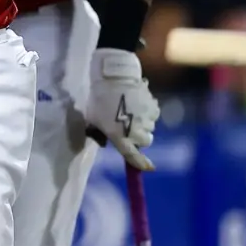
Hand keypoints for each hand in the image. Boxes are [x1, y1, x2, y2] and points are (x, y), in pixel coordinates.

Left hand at [85, 49, 159, 170]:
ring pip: (150, 126)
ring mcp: (147, 120)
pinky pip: (154, 113)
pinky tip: (138, 101)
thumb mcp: (92, 119)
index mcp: (121, 139)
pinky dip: (148, 110)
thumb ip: (98, 133)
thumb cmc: (98, 99)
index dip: (142, 164)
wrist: (113, 77)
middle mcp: (137, 133)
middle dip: (138, 136)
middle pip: (145, 141)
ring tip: (131, 110)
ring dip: (143, 122)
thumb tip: (104, 142)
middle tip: (128, 126)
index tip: (149, 167)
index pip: (135, 158)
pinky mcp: (154, 107)